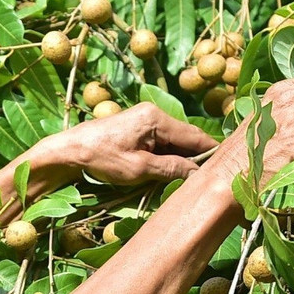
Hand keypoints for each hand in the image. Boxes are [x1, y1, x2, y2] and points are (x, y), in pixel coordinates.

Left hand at [28, 102, 219, 188]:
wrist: (69, 151)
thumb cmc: (101, 159)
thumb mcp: (139, 169)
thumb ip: (171, 169)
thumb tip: (197, 173)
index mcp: (156, 119)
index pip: (195, 136)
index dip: (211, 153)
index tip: (225, 169)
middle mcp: (154, 113)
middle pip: (186, 137)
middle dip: (197, 158)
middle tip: (209, 179)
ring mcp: (145, 119)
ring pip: (175, 141)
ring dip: (181, 159)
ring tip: (191, 180)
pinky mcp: (137, 128)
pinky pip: (162, 142)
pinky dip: (168, 156)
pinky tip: (171, 173)